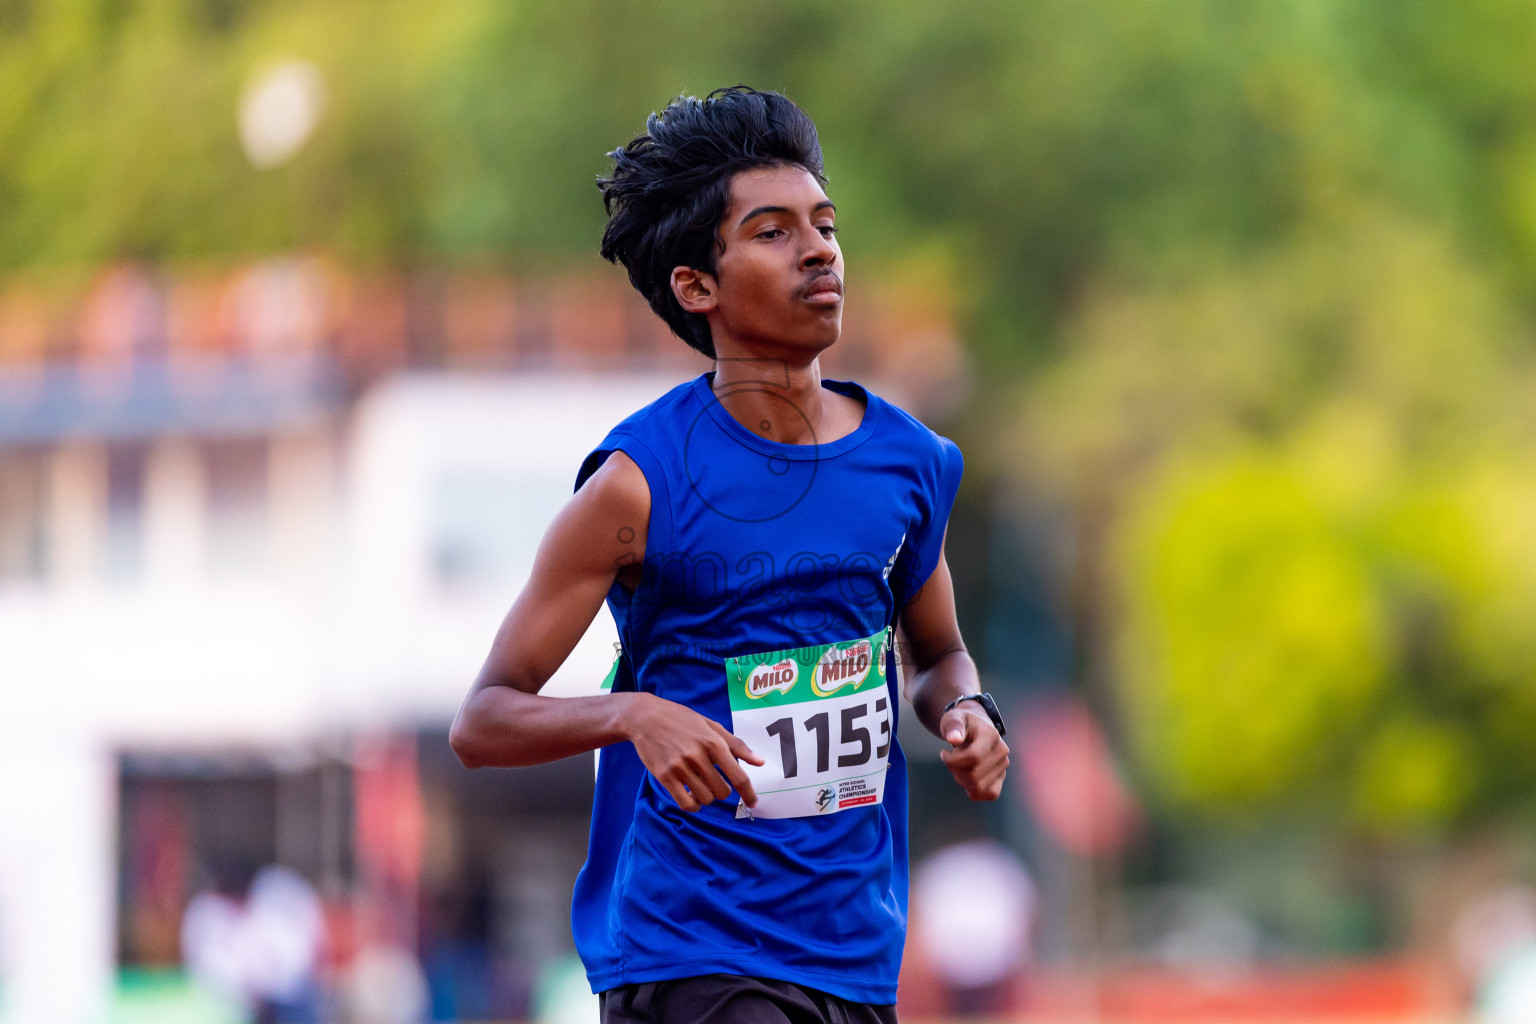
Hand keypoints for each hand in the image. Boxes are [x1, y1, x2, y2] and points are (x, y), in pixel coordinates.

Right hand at [625, 693, 764, 811]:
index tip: (753, 803)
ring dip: (707, 796)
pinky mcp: (664, 776)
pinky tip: (692, 796)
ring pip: (705, 798)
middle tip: (716, 782)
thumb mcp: (711, 726)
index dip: (749, 794)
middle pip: (722, 791)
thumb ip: (736, 745)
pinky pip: (685, 803)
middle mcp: (697, 755)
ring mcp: (679, 767)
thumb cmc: (682, 720)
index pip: (738, 776)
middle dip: (723, 791)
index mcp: (713, 742)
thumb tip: (760, 762)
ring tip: (701, 784)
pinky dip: (693, 805)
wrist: (645, 717)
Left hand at [938, 703, 1008, 800]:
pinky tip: (966, 779)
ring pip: (979, 787)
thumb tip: (953, 739)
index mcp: (991, 734)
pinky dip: (974, 791)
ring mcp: (1003, 765)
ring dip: (962, 780)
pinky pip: (990, 794)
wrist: (975, 727)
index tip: (943, 753)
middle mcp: (1002, 751)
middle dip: (955, 770)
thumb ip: (953, 726)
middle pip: (974, 774)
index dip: (953, 760)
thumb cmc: (962, 723)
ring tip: (959, 767)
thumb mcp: (953, 718)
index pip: (973, 757)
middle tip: (950, 759)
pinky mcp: (1002, 777)